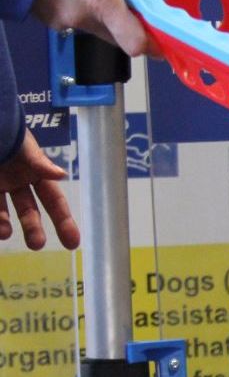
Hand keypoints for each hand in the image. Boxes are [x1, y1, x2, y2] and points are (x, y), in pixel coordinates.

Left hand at [0, 130, 78, 249]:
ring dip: (4, 225)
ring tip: (4, 234)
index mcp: (34, 171)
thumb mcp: (22, 145)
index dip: (64, 221)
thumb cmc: (5, 132)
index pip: (53, 200)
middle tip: (37, 245)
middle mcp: (16, 181)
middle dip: (34, 229)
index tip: (73, 243)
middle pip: (29, 211)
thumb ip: (38, 162)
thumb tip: (61, 174)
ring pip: (2, 212)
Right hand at [31, 0, 152, 56]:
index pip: (136, 42)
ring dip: (104, 14)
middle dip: (130, 25)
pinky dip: (81, 8)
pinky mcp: (49, 20)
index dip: (153, 45)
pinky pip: (76, 20)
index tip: (163, 42)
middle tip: (132, 6)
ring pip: (98, 27)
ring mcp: (62, 20)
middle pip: (120, 36)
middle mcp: (81, 16)